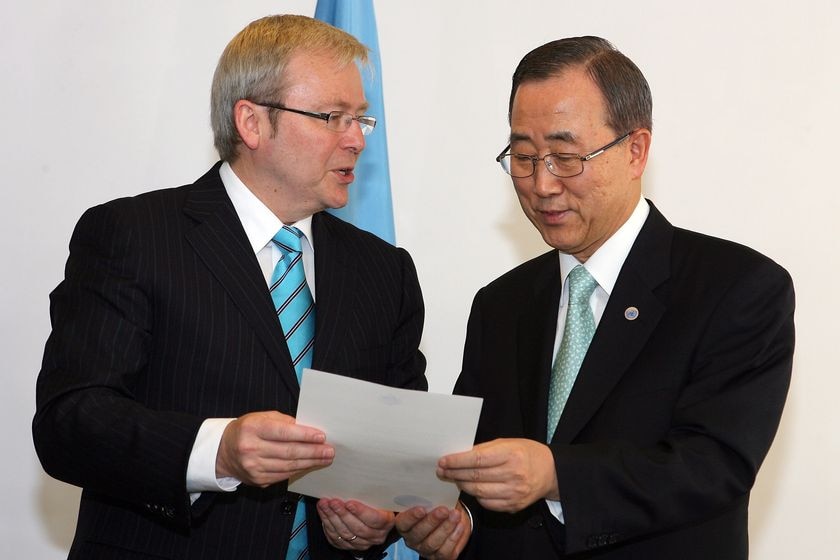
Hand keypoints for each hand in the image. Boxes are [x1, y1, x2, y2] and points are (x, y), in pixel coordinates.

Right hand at [215, 410, 333, 486]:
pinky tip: (309, 465)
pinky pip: (283, 476)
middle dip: (313, 451)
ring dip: (310, 463)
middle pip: (289, 452)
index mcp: (252, 428)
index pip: (283, 432)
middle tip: (329, 450)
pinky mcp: (257, 480)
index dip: (304, 435)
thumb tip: (309, 429)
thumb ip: (284, 422)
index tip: (321, 436)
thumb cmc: (247, 430)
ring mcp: (253, 467)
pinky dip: (299, 470)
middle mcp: (251, 449)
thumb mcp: (262, 417)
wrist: (223, 452)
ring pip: (288, 466)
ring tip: (325, 458)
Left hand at [317, 498, 394, 551]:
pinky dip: (327, 524)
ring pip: (344, 533)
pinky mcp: (349, 546)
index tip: (349, 503)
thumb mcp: (380, 496)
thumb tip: (360, 480)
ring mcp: (362, 543)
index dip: (361, 512)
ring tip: (324, 504)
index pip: (374, 520)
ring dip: (332, 518)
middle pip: (357, 528)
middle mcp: (375, 536)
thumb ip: (373, 493)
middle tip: (333, 502)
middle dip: (343, 514)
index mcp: (386, 523)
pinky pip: (335, 538)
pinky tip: (323, 512)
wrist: (374, 515)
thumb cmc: (376, 502)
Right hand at [395, 502, 469, 559]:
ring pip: (432, 543)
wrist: (452, 517)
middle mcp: (412, 539)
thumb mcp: (432, 499)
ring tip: (455, 515)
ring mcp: (425, 550)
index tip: (422, 509)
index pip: (403, 522)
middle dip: (432, 521)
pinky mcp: (439, 557)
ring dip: (445, 528)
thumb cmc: (438, 505)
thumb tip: (432, 486)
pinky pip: (445, 551)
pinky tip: (460, 525)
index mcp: (405, 524)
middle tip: (443, 510)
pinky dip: (454, 537)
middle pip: (418, 534)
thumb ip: (428, 496)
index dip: (411, 517)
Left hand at [437, 438, 557, 512]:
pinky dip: (476, 496)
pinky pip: (487, 503)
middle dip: (454, 473)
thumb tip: (459, 455)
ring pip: (478, 492)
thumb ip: (484, 450)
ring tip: (453, 479)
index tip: (443, 461)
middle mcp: (514, 475)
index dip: (457, 461)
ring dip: (462, 485)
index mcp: (511, 455)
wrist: (551, 472)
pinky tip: (470, 488)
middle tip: (442, 471)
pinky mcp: (514, 506)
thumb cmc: (526, 453)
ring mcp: (514, 493)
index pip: (477, 459)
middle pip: (475, 476)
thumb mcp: (507, 443)